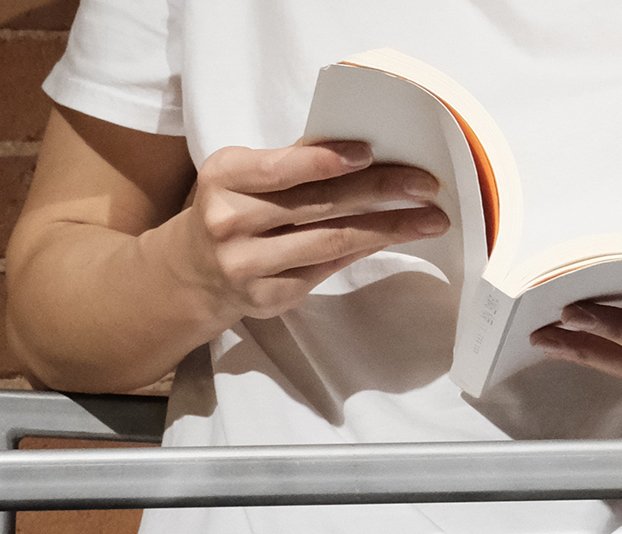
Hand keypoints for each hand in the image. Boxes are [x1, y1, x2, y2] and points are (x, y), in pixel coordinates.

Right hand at [151, 140, 448, 322]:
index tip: (370, 152)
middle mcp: (232, 224)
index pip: (282, 169)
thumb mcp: (242, 176)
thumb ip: (290, 164)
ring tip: (429, 218)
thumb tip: (358, 149)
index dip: (326, 161)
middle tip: (426, 184)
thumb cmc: (230, 209)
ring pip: (330, 242)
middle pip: (318, 206)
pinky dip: (364, 249)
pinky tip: (394, 237)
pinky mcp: (271, 297)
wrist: (192, 272)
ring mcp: (250, 266)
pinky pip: (328, 268)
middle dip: (379, 193)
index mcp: (224, 179)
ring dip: (387, 228)